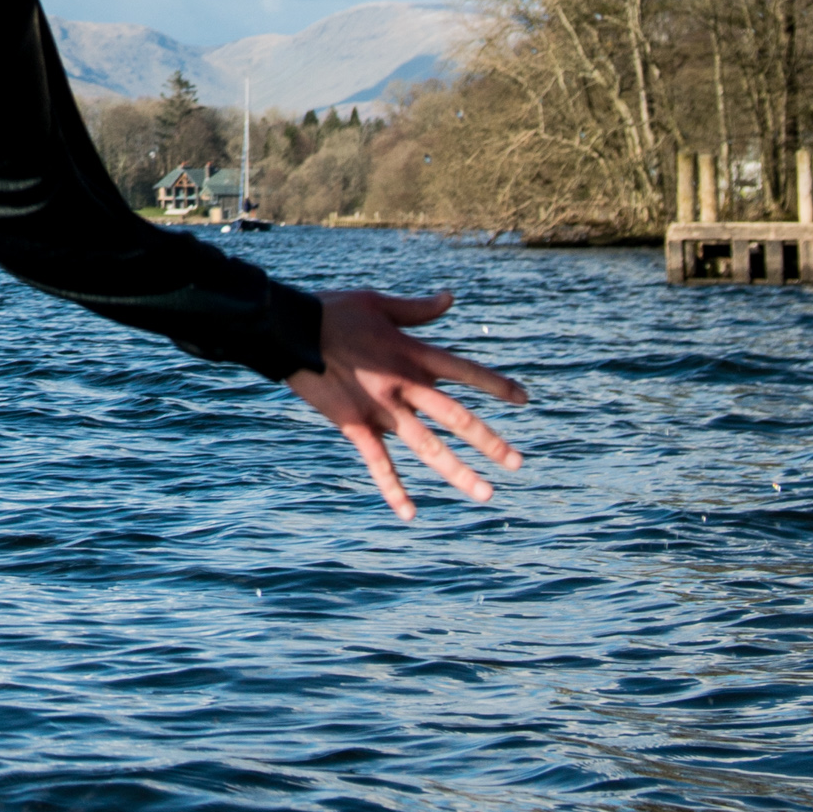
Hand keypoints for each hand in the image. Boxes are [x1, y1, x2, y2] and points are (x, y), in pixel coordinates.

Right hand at [285, 288, 528, 519]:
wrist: (288, 329)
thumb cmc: (332, 311)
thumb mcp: (378, 303)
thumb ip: (418, 309)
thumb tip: (451, 298)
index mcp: (412, 353)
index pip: (465, 372)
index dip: (496, 386)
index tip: (525, 400)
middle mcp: (404, 384)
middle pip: (456, 417)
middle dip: (490, 442)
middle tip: (518, 464)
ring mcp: (381, 409)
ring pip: (428, 446)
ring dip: (459, 472)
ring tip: (486, 494)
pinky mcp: (355, 425)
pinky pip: (379, 463)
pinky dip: (394, 489)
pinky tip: (411, 513)